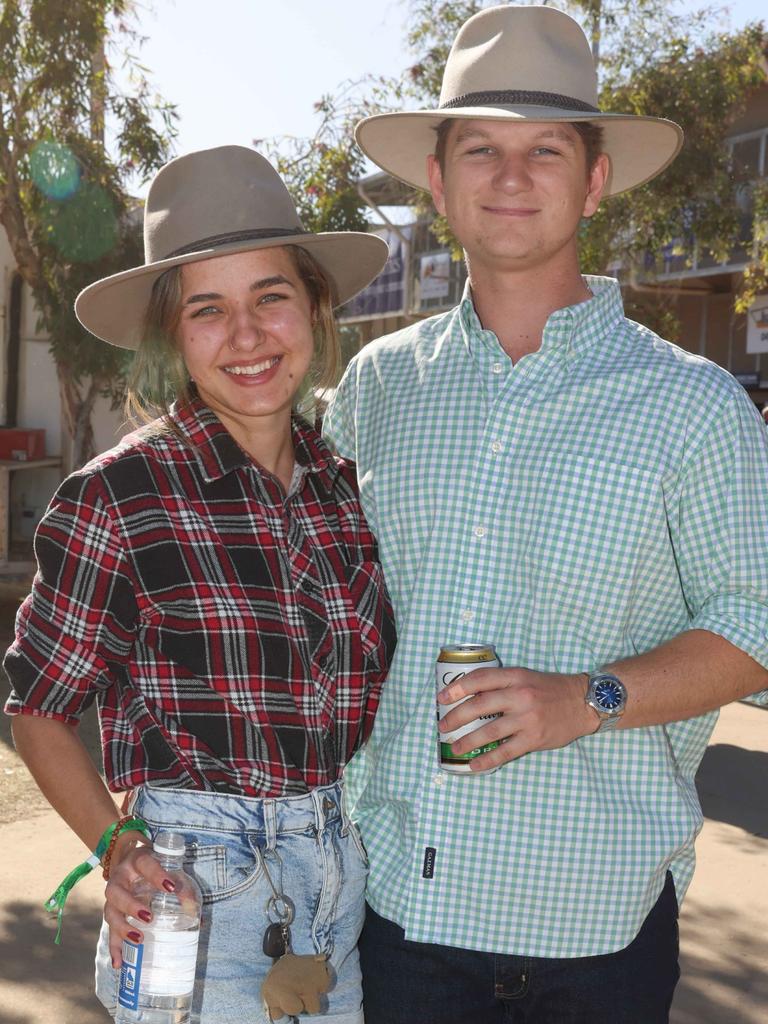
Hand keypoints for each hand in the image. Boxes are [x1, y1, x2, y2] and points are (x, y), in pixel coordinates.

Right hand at [103, 834, 170, 967]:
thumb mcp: (168, 869)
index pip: (145, 864)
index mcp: (137, 861)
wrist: (133, 863)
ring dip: (122, 928)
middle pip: (116, 891)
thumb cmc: (156, 867)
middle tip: (149, 917)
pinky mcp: (112, 913)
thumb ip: (183, 887)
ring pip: (110, 912)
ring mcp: (113, 896)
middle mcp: (120, 878)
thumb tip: (195, 912)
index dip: (156, 874)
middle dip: (131, 905)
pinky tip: (119, 963)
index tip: (171, 887)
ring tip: (138, 939)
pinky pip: (109, 931)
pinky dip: (114, 948)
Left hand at [437, 667, 596, 770]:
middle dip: (456, 717)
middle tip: (442, 726)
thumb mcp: (525, 677)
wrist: (582, 703)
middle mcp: (519, 696)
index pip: (480, 679)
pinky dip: (487, 760)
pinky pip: (505, 751)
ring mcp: (527, 718)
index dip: (457, 688)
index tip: (442, 698)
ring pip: (489, 731)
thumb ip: (501, 684)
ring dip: (468, 741)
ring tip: (455, 747)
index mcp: (515, 676)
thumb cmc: (550, 689)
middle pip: (479, 706)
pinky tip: (474, 765)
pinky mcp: (534, 738)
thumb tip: (469, 697)